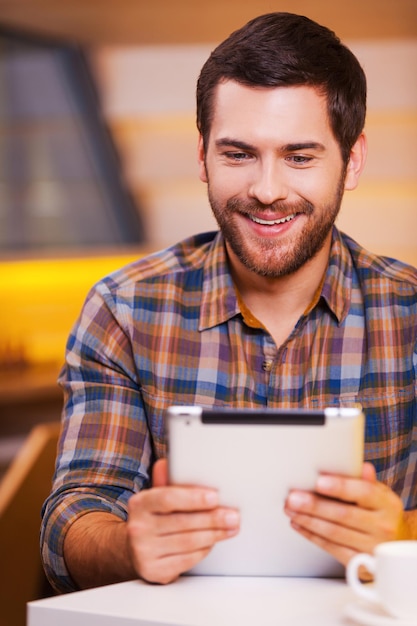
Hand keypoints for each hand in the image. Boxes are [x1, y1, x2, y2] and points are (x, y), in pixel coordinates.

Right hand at [126, 458, 239, 583]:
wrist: (133, 549)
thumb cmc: (152, 518)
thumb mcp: (155, 497)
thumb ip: (165, 482)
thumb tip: (167, 463)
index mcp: (139, 504)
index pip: (167, 499)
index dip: (193, 498)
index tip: (215, 497)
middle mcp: (138, 528)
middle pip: (183, 522)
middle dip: (213, 519)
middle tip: (233, 516)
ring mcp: (144, 551)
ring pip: (188, 542)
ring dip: (214, 534)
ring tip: (230, 528)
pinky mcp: (154, 571)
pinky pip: (188, 559)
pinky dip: (204, 549)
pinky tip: (213, 541)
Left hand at [284, 462, 406, 567]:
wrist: (397, 544)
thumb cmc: (381, 514)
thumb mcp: (379, 494)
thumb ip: (367, 482)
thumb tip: (363, 467)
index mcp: (386, 504)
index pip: (364, 492)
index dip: (340, 487)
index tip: (319, 482)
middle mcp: (381, 526)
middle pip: (343, 514)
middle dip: (314, 505)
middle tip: (294, 498)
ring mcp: (370, 546)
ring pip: (334, 533)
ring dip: (308, 520)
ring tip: (291, 510)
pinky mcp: (359, 563)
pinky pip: (331, 548)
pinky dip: (312, 536)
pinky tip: (300, 525)